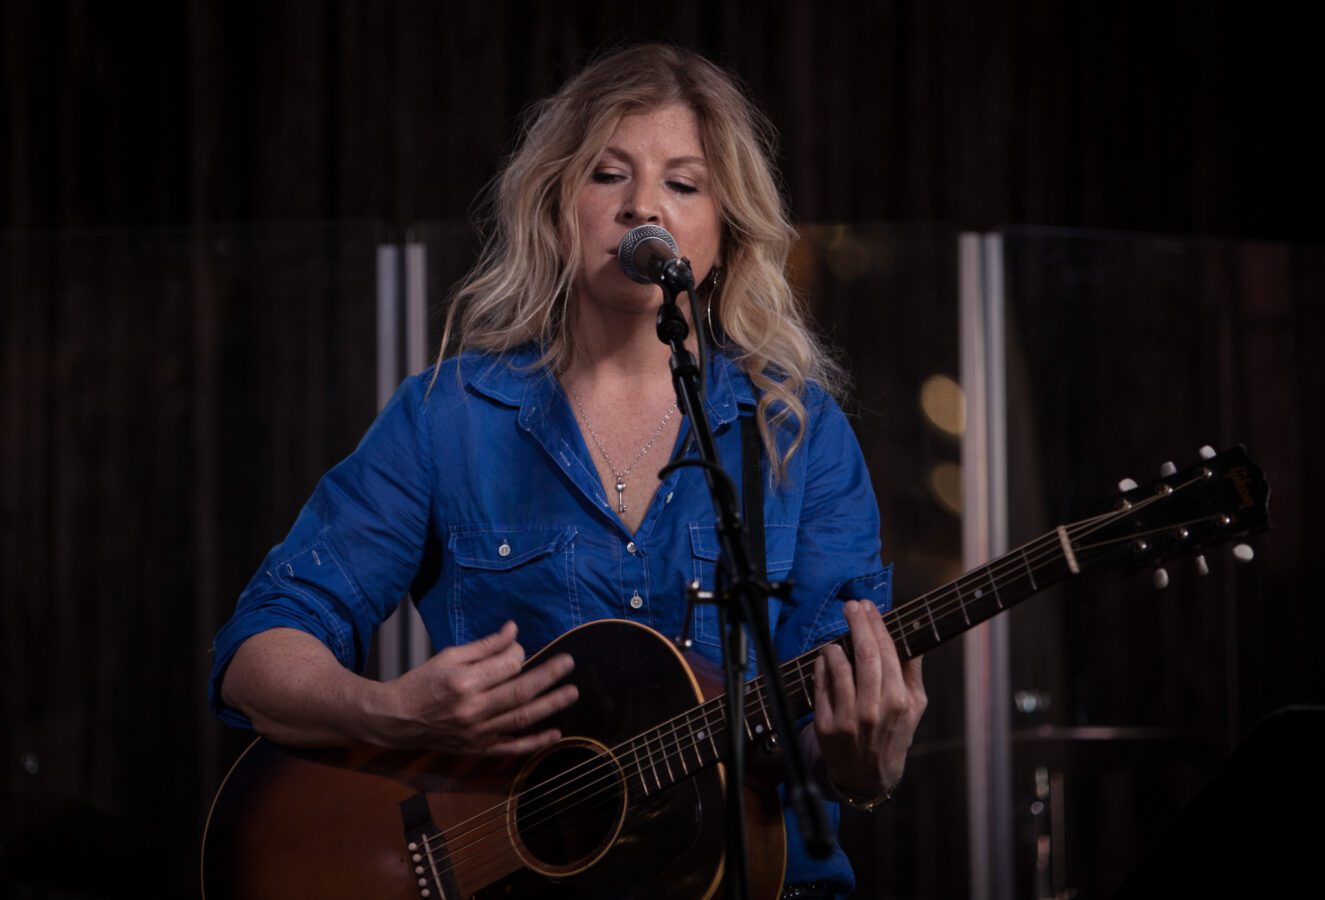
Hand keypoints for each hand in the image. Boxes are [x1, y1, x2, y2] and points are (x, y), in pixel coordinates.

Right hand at [370, 621, 577, 755]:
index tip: (521, 647)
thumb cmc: (422, 683)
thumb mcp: (448, 656)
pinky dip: (534, 743)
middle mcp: (473, 709)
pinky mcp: (478, 749)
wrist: (396, 720)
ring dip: (551, 706)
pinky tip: (555, 733)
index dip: (520, 653)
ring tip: (572, 692)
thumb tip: (513, 630)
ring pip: (522, 718)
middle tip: (569, 662)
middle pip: (520, 692)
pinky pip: (511, 748)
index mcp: (463, 682)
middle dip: (548, 676)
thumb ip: (484, 646)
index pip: (506, 666)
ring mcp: (477, 733)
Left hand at [811, 600, 925, 795]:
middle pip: (863, 652)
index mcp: (899, 700)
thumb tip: (911, 637)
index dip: (875, 623)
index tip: (868, 606)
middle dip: (856, 622)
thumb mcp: (915, 706)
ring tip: (837, 639)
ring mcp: (848, 718)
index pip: (886, 650)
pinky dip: (821, 666)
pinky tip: (825, 658)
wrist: (869, 777)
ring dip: (835, 645)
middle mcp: (874, 708)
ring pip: (838, 666)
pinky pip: (820, 685)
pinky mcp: (826, 725)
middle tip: (850, 605)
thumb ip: (912, 672)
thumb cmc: (895, 735)